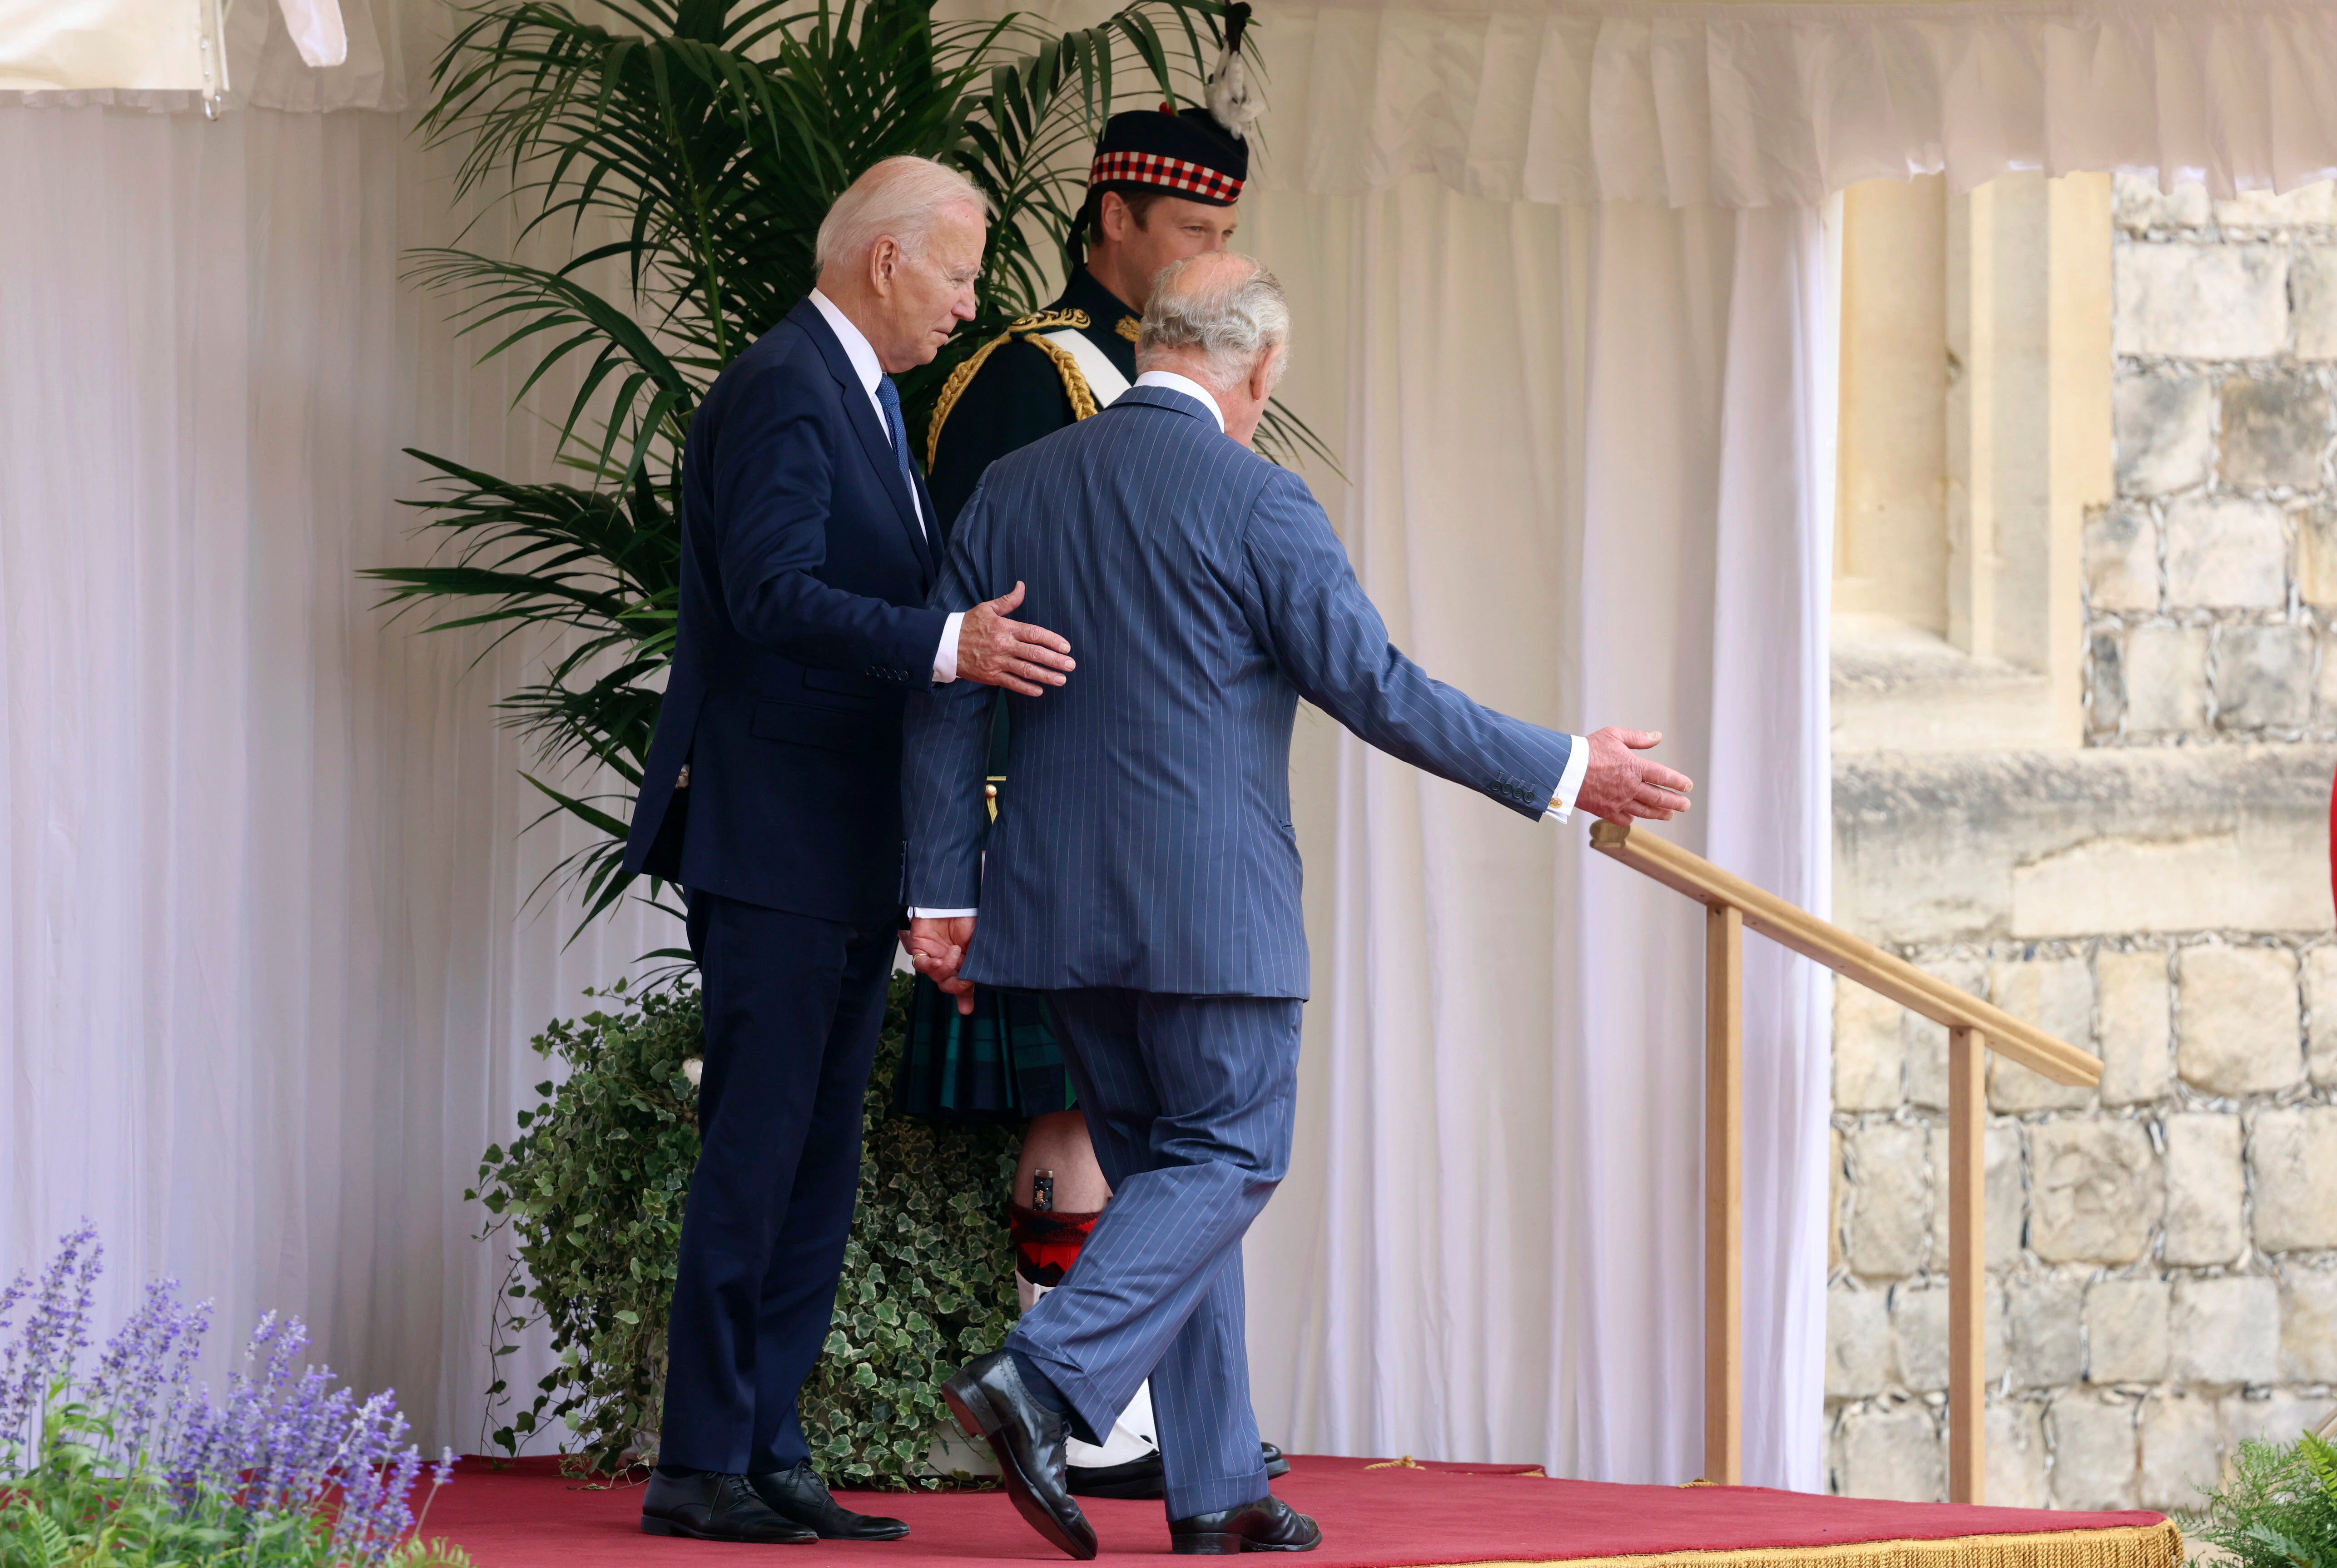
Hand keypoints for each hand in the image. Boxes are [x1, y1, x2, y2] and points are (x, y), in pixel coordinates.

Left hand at [906, 916, 978, 1014]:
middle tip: (965, 979)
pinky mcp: (920, 949)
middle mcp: (949, 962)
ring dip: (947, 969)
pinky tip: (939, 959)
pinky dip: (931, 966)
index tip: (966, 1008)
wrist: (953, 899)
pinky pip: (922, 965)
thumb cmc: (967, 916)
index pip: (964, 984)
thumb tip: (985, 981)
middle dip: (957, 986)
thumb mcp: (978, 941)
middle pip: (949, 985)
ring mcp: (934, 956)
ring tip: (955, 951)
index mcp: (965, 961)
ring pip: (937, 977)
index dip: (965, 998)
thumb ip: (979, 962)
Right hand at [956, 582, 1073, 695]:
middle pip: (1034, 653)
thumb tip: (1022, 586)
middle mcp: (1004, 645)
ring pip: (1026, 670)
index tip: (1066, 647)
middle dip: (1055, 660)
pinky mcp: (991, 676)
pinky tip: (1039, 690)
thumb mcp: (987, 608)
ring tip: (1061, 680)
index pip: (1034, 633)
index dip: (1052, 640)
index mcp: (1006, 628)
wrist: (945, 644)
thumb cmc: (969, 624)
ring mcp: (997, 662)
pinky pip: (1012, 683)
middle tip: (1070, 665)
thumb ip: (1008, 601)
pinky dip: (1026, 688)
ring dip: (1046, 676)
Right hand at [1574, 727, 1693, 824]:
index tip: (1688, 786)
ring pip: (1645, 811)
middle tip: (1686, 805)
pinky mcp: (1606, 811)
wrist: (1564, 769)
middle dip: (1675, 802)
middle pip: (1659, 797)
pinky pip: (1624, 818)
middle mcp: (1630, 787)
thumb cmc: (1588, 749)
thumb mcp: (1614, 735)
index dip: (1678, 782)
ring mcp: (1619, 801)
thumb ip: (1638, 738)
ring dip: (1660, 813)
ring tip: (1669, 814)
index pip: (1663, 776)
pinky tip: (1637, 816)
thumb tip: (1657, 736)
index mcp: (1634, 767)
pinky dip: (1633, 818)